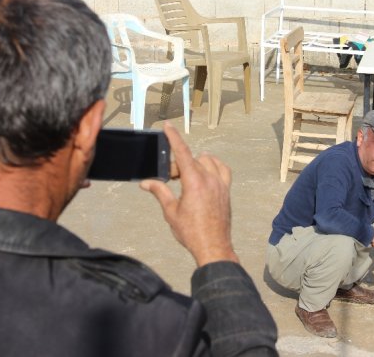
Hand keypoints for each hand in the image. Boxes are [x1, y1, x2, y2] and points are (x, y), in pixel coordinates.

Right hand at [140, 122, 238, 266]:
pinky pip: (223, 169)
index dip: (174, 137)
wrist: (213, 246)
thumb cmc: (191, 232)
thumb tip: (146, 183)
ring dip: (196, 163)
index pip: (182, 152)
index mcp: (194, 182)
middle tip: (171, 179)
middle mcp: (210, 179)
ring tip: (186, 178)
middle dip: (179, 164)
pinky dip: (214, 166)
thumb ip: (160, 192)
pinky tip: (206, 174)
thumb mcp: (171, 212)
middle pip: (192, 159)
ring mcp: (221, 184)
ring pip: (208, 161)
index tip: (168, 126)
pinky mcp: (226, 190)